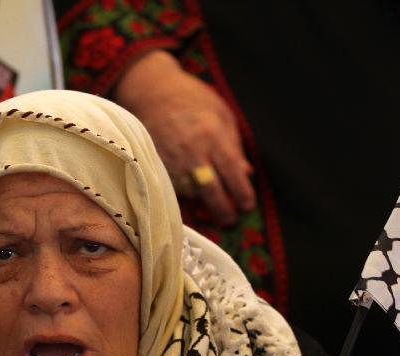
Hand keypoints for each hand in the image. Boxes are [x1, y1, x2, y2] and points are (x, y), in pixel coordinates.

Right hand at [114, 50, 254, 225]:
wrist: (152, 91)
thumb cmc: (192, 99)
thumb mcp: (222, 114)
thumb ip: (235, 145)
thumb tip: (246, 174)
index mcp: (213, 134)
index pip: (232, 173)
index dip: (242, 194)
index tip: (247, 206)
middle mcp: (192, 151)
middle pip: (211, 192)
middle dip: (223, 210)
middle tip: (230, 219)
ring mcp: (171, 160)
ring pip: (190, 193)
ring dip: (203, 202)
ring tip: (210, 202)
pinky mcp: (155, 164)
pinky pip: (173, 188)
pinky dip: (185, 193)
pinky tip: (191, 192)